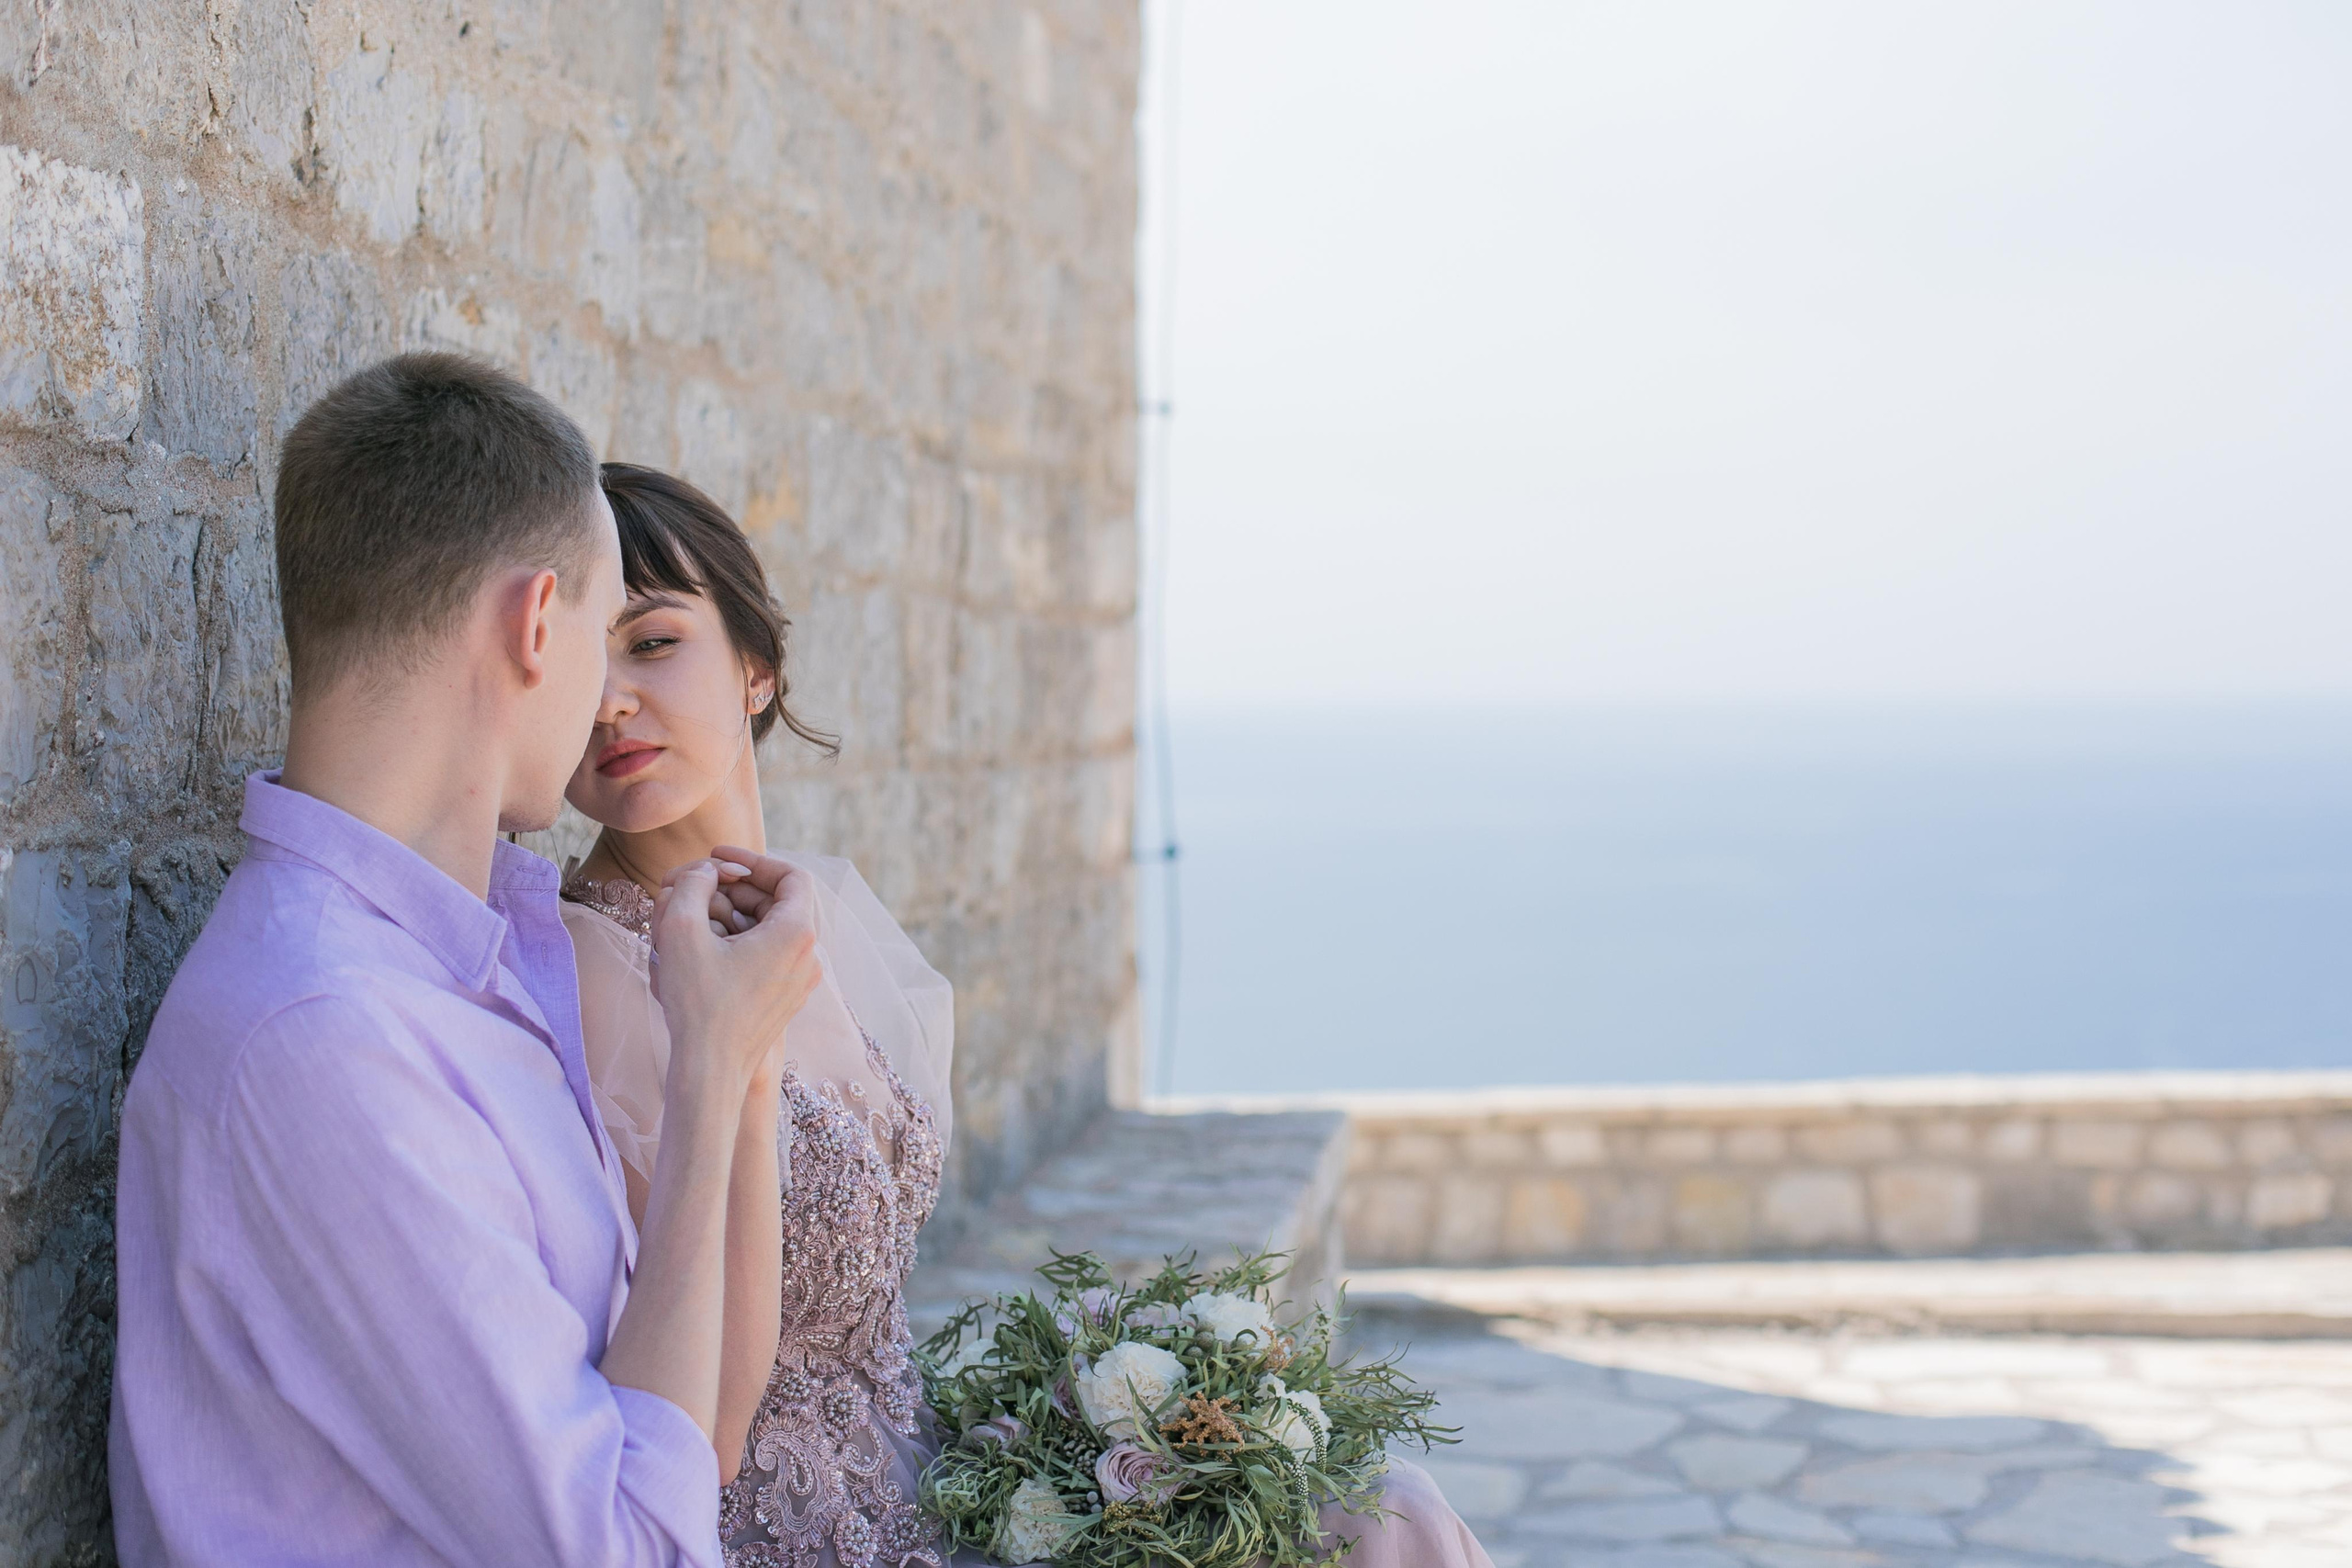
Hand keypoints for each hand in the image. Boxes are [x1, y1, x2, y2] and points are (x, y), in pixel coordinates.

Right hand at [649, 854, 820, 1099]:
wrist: (710, 1071)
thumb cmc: (698, 1003)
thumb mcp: (681, 930)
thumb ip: (692, 884)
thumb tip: (706, 871)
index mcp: (796, 933)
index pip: (791, 875)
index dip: (753, 861)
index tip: (716, 860)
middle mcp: (808, 956)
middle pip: (777, 902)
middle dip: (734, 890)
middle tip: (693, 890)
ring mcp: (800, 981)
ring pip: (770, 929)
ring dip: (733, 916)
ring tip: (692, 920)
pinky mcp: (785, 1000)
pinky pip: (767, 956)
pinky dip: (739, 942)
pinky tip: (704, 950)